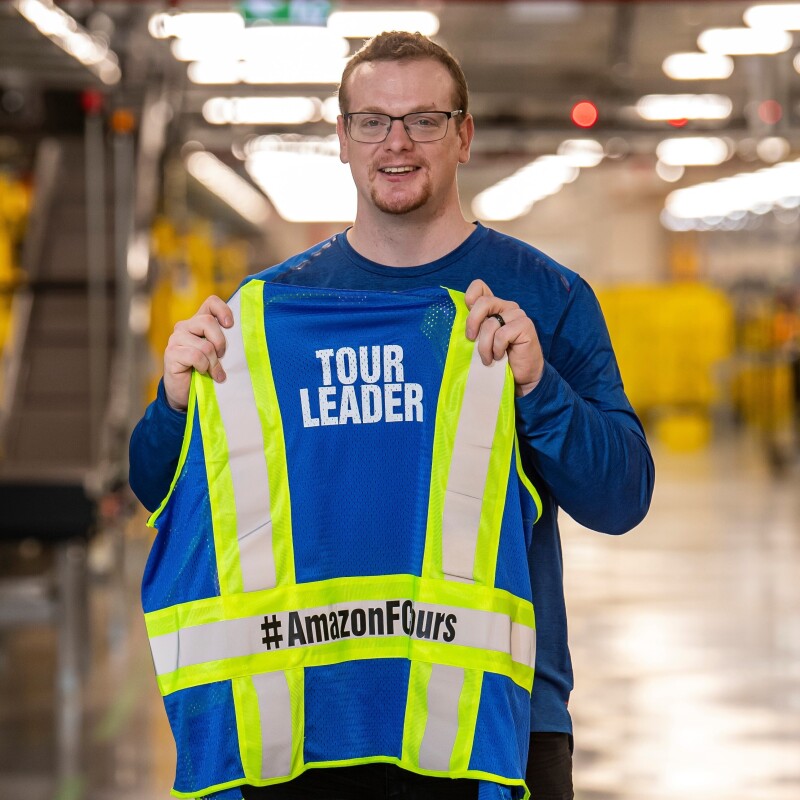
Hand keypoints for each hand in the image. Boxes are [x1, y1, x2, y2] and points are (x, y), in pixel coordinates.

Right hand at [163, 295, 232, 410]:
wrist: (184, 392)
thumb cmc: (205, 371)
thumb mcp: (218, 354)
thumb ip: (224, 342)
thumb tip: (245, 339)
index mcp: (198, 322)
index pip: (211, 303)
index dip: (223, 310)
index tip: (230, 325)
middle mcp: (185, 326)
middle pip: (208, 322)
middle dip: (220, 342)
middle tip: (222, 356)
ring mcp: (176, 339)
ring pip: (204, 344)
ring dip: (213, 361)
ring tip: (214, 372)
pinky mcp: (171, 353)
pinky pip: (195, 356)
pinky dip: (203, 367)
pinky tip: (202, 373)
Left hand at [464, 279, 543, 396]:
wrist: (521, 375)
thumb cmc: (497, 357)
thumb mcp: (481, 340)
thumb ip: (473, 327)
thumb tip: (455, 322)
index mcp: (494, 306)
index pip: (479, 287)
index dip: (470, 298)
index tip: (468, 320)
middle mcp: (506, 306)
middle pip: (483, 302)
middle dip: (472, 322)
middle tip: (471, 340)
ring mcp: (517, 314)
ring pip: (491, 323)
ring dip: (485, 345)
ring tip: (487, 358)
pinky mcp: (525, 325)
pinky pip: (502, 334)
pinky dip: (497, 348)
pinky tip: (500, 356)